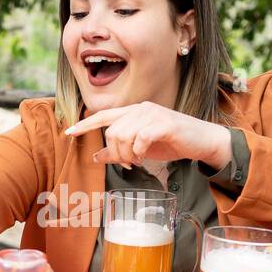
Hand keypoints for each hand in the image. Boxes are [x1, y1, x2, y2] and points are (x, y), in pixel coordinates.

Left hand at [64, 101, 231, 168]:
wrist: (203, 142)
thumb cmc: (172, 143)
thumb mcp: (141, 148)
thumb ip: (120, 150)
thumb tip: (96, 156)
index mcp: (134, 112)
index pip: (104, 116)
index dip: (86, 125)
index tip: (69, 133)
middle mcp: (141, 109)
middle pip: (112, 131)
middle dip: (115, 152)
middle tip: (127, 163)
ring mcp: (153, 114)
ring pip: (124, 135)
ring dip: (127, 154)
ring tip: (137, 161)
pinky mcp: (165, 123)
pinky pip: (141, 138)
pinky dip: (139, 151)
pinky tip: (145, 157)